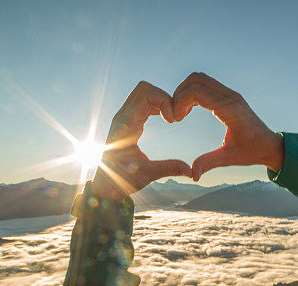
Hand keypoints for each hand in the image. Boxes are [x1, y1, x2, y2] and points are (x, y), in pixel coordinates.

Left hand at [93, 81, 191, 199]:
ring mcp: (124, 117)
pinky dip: (156, 105)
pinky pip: (142, 102)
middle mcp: (122, 117)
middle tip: (174, 117)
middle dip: (164, 97)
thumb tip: (192, 172)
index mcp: (125, 125)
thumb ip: (170, 169)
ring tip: (172, 119)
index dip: (164, 101)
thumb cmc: (122, 181)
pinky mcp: (127, 121)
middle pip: (144, 88)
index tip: (173, 121)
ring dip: (161, 100)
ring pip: (143, 93)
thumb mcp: (148, 174)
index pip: (145, 94)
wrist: (105, 187)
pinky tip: (165, 119)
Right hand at [172, 72, 283, 179]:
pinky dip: (193, 93)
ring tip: (181, 113)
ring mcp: (231, 94)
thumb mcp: (229, 158)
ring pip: (201, 79)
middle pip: (197, 79)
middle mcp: (231, 97)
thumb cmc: (252, 152)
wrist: (270, 146)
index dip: (180, 101)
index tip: (176, 119)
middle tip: (176, 115)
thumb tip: (193, 175)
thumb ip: (209, 163)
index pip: (198, 91)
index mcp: (230, 109)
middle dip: (180, 93)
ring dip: (186, 92)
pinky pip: (207, 85)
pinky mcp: (230, 96)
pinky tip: (189, 111)